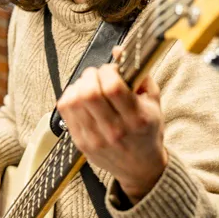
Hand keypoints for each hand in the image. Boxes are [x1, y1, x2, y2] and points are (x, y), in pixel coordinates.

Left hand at [57, 47, 167, 202]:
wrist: (140, 167)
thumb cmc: (147, 131)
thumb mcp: (154, 101)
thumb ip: (139, 73)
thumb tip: (118, 50)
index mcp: (137, 119)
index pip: (113, 88)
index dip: (108, 71)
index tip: (112, 70)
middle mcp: (115, 130)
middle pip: (89, 93)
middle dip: (91, 75)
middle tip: (98, 75)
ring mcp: (94, 138)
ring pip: (73, 100)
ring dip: (79, 85)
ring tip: (90, 85)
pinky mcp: (80, 142)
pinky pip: (64, 110)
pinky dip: (70, 96)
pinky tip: (81, 97)